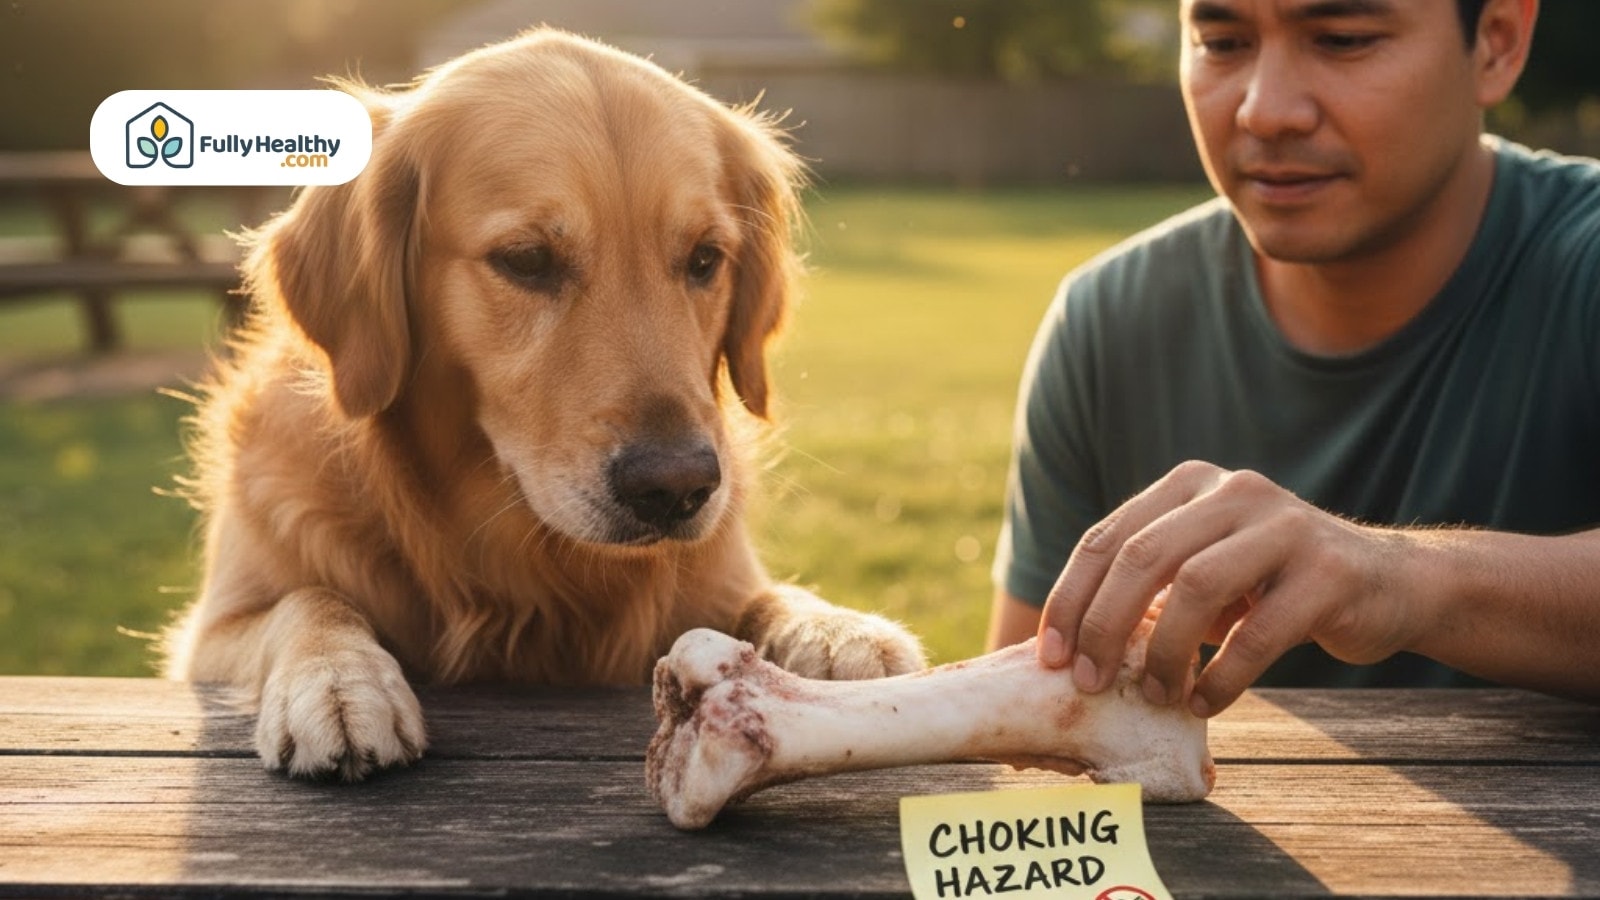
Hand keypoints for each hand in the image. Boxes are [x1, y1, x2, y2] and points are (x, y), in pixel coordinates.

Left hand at [1037, 460, 1425, 716]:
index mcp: (1190, 484)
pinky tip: (1204, 703)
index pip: (1107, 537)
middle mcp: (1234, 491)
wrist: (1392, 585)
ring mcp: (1285, 526)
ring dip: (1164, 654)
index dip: (1070, 598)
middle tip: (1089, 682)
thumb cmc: (1274, 587)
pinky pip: (1256, 633)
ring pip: (1195, 587)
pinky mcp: (1328, 571)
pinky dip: (1220, 677)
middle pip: (1142, 557)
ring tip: (1156, 696)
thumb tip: (1071, 647)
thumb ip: (1150, 587)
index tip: (1050, 654)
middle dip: (1104, 626)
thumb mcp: (1206, 568)